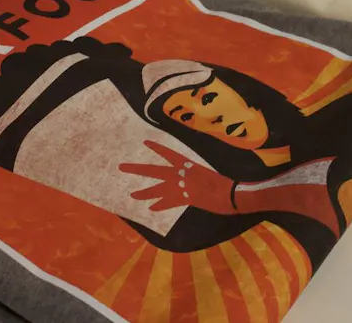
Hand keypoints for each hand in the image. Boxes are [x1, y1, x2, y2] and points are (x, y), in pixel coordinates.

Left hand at [119, 141, 236, 214]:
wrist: (229, 193)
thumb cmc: (222, 181)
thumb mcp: (206, 172)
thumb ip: (194, 174)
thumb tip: (189, 178)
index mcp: (188, 164)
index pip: (168, 153)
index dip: (157, 148)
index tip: (146, 143)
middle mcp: (181, 173)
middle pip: (154, 171)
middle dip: (137, 169)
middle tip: (122, 167)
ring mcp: (181, 187)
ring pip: (157, 189)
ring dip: (144, 192)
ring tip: (132, 194)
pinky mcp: (184, 199)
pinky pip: (167, 202)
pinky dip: (160, 205)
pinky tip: (151, 208)